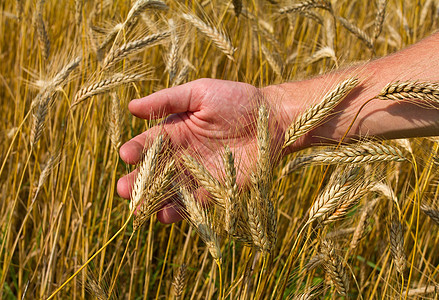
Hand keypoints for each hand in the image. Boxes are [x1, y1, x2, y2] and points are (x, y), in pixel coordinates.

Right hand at [117, 79, 284, 223]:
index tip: (125, 155)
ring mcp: (200, 173)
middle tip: (124, 190)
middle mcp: (184, 155)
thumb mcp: (200, 92)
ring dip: (156, 200)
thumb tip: (131, 107)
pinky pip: (198, 200)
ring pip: (172, 189)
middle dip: (140, 181)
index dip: (138, 149)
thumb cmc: (236, 99)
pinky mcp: (220, 188)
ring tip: (139, 209)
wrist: (272, 117)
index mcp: (177, 131)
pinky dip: (183, 208)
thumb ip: (168, 100)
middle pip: (157, 171)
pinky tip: (167, 214)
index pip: (151, 142)